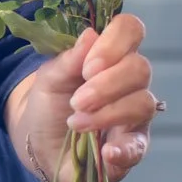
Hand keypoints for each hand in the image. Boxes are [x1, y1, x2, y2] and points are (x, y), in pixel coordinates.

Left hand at [7, 13, 157, 181]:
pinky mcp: (132, 147)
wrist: (38, 145)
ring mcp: (134, 115)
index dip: (114, 43)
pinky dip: (125, 149)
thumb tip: (91, 35)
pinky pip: (140, 146)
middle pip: (140, 69)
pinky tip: (106, 151)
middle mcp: (129, 83)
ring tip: (76, 123)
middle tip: (77, 101)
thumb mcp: (49, 80)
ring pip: (143, 104)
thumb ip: (69, 60)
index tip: (88, 66)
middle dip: (106, 85)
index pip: (131, 30)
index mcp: (110, 57)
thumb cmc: (48, 105)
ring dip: (108, 114)